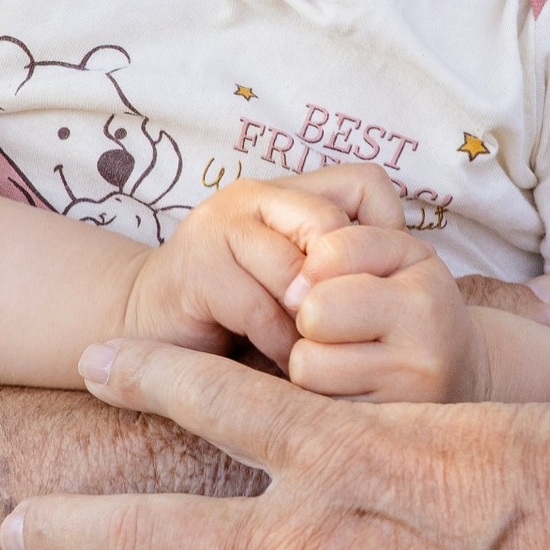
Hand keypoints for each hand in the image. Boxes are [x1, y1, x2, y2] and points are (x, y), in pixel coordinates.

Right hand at [119, 165, 404, 365]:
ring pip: (296, 271)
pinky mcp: (194, 271)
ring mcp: (218, 228)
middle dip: (345, 285)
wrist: (144, 329)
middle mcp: (252, 197)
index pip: (366, 185)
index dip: (384, 237)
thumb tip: (405, 279)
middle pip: (331, 227)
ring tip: (319, 352)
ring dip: (314, 323)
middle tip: (350, 328)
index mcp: (287, 191)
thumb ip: (340, 268)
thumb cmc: (239, 311)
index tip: (378, 289)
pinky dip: (282, 344)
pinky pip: (261, 309)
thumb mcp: (298, 282)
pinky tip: (287, 364)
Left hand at [287, 225, 549, 402]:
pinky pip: (317, 411)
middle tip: (336, 327)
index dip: (315, 277)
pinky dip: (322, 397)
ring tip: (343, 358)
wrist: (463, 369)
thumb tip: (292, 295)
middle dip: (311, 325)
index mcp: (422, 302)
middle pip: (311, 327)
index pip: (326, 271)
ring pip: (306, 373)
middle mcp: (420, 357)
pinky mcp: (381, 435)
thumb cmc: (418, 300)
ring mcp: (401, 405)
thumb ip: (345, 247)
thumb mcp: (398, 254)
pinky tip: (350, 387)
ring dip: (313, 363)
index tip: (334, 286)